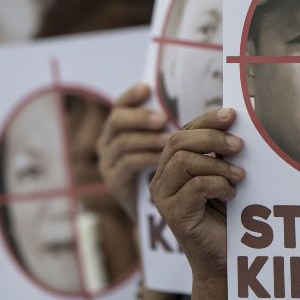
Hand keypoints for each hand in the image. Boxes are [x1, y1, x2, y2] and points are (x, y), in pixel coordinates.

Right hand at [97, 83, 169, 220]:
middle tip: (162, 119)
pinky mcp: (114, 182)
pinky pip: (127, 164)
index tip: (147, 88)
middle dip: (139, 117)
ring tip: (170, 139)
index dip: (131, 96)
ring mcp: (108, 163)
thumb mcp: (168, 145)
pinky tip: (162, 158)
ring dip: (147, 138)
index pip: (120, 106)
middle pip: (116, 120)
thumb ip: (172, 124)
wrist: (166, 211)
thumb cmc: (170, 170)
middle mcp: (108, 143)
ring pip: (122, 142)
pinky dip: (146, 158)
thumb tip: (192, 99)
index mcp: (119, 129)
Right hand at [149, 108, 244, 281]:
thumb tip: (233, 122)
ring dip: (217, 164)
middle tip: (239, 145)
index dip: (206, 120)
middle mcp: (161, 179)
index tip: (232, 115)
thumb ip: (219, 153)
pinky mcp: (172, 214)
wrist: (223, 258)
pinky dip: (218, 185)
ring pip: (184, 160)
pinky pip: (196, 186)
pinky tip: (230, 195)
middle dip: (212, 138)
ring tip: (238, 176)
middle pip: (178, 141)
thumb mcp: (221, 176)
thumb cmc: (224, 216)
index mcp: (171, 165)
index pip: (183, 132)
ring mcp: (163, 197)